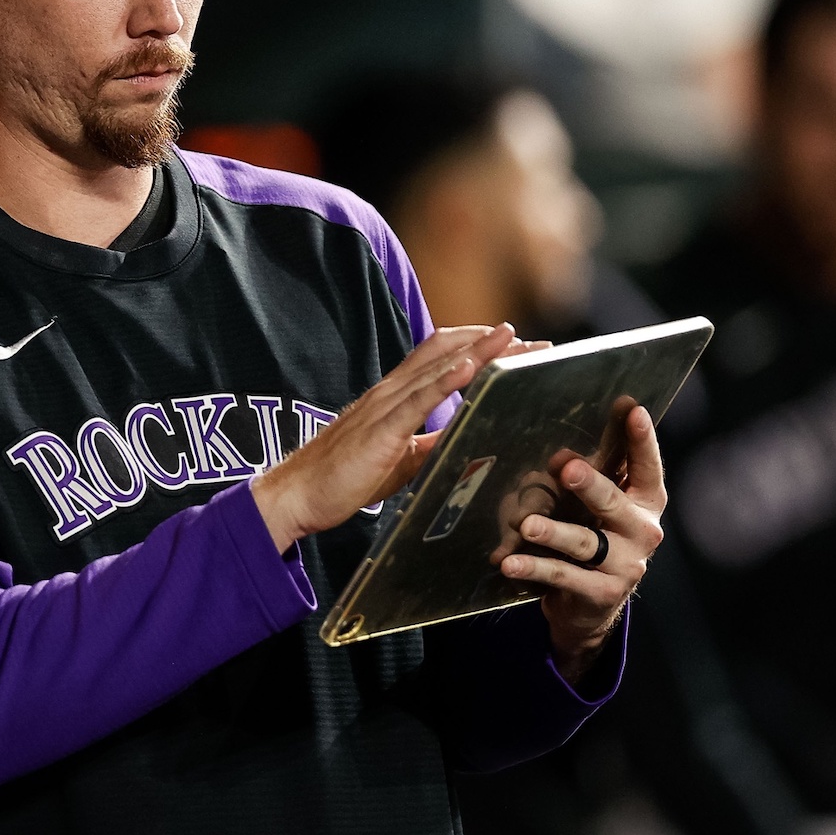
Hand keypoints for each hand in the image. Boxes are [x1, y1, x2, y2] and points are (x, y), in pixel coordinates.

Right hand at [252, 324, 532, 546]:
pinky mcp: (380, 429)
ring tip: (513, 339)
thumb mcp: (402, 458)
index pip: (441, 358)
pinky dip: (445, 380)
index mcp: (394, 398)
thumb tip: (469, 436)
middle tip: (536, 342)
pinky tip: (470, 368)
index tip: (518, 347)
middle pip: (446, 352)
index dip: (479, 346)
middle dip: (491, 342)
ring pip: (436, 367)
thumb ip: (432, 442)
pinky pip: (417, 399)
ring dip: (478, 351)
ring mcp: (383, 407)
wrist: (299, 495)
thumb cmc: (345, 479)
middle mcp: (390, 392)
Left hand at [496, 404, 665, 682]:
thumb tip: (559, 455)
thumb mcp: (593, 507)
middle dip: (591, 485)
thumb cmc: (591, 539)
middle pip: (613, 503)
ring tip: (526, 524)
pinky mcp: (602, 594)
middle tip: (567, 468)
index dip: (642, 440)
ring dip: (553, 532)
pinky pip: (563, 576)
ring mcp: (626, 565)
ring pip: (585, 542)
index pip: (647, 468)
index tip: (632, 409)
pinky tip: (508, 562)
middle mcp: (642, 532)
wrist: (589, 607)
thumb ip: (584, 480)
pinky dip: (534, 567)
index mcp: (645, 504)